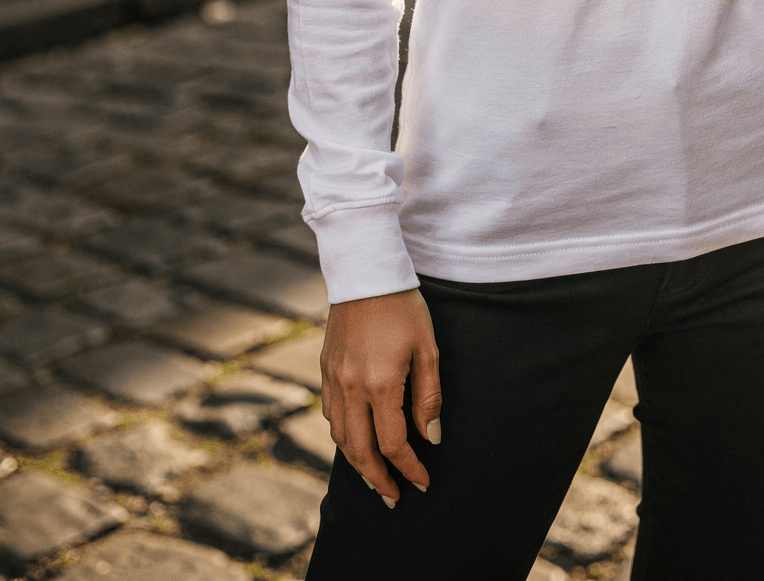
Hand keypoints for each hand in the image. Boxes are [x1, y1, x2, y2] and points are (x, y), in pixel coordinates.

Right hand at [321, 288, 440, 504]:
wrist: (366, 272)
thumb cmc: (403, 307)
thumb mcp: (427, 348)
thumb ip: (428, 396)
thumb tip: (431, 437)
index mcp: (381, 384)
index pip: (393, 444)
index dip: (409, 468)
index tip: (423, 482)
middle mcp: (351, 387)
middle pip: (360, 452)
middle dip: (379, 480)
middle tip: (394, 498)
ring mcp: (333, 379)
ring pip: (340, 438)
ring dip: (357, 464)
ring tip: (375, 478)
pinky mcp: (325, 369)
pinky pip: (330, 415)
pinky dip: (342, 437)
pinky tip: (355, 441)